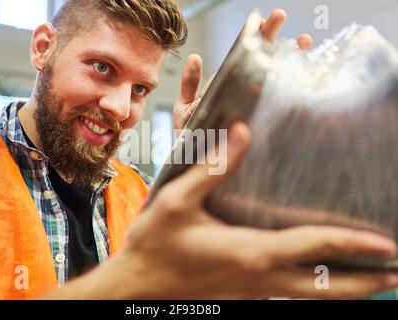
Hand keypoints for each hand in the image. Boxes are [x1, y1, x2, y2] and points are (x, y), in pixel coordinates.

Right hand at [45, 123, 397, 298]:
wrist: (138, 288)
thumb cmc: (156, 246)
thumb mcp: (179, 201)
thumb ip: (213, 167)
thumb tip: (243, 132)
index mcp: (251, 253)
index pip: (314, 248)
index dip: (355, 245)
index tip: (388, 245)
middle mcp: (260, 278)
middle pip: (325, 288)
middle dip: (365, 282)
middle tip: (396, 275)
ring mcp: (253, 293)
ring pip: (310, 294)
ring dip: (343, 287)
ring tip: (372, 278)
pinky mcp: (243, 296)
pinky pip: (288, 293)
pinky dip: (312, 286)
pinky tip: (315, 276)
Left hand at [173, 9, 312, 131]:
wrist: (191, 172)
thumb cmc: (189, 140)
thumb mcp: (185, 110)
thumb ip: (190, 85)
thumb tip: (196, 57)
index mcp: (227, 88)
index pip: (244, 58)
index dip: (257, 38)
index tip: (266, 19)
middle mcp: (243, 97)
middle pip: (262, 64)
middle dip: (274, 41)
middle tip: (284, 19)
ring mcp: (251, 113)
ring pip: (274, 86)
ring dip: (290, 64)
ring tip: (303, 44)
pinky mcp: (257, 132)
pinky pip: (274, 115)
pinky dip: (290, 101)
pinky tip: (305, 81)